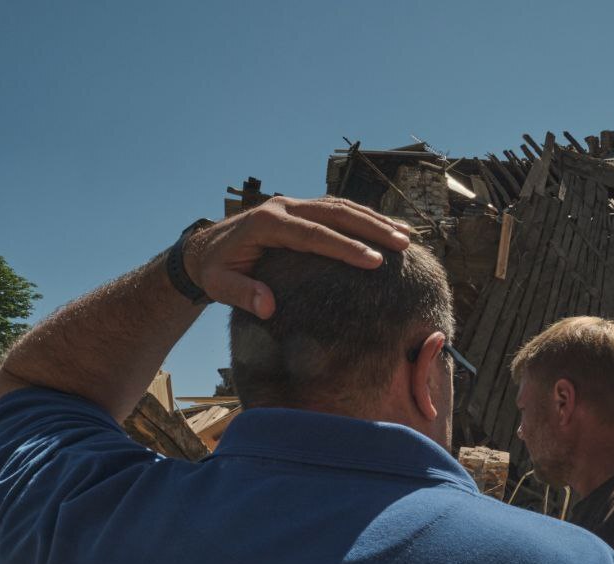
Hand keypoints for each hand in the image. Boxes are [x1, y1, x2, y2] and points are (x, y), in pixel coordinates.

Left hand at [182, 196, 411, 318]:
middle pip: (336, 213)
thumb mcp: (220, 284)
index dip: (346, 247)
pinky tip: (390, 228)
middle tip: (403, 245)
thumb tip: (268, 308)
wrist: (206, 248)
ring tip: (407, 237)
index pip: (313, 234)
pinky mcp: (303, 209)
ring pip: (342, 206)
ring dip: (376, 220)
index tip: (375, 261)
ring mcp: (295, 205)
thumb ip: (243, 294)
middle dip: (372, 228)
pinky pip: (339, 209)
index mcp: (267, 223)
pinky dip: (366, 218)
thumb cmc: (215, 270)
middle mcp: (284, 207)